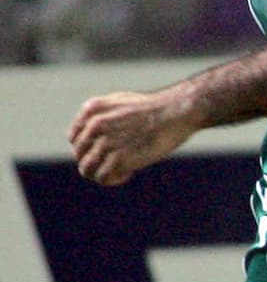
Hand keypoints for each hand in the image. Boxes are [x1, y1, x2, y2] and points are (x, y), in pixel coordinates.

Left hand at [69, 87, 201, 185]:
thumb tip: (94, 138)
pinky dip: (113, 179)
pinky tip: (129, 173)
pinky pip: (103, 178)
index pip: (75, 138)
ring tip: (119, 171)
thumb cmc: (156, 108)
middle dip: (95, 161)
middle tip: (116, 163)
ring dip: (100, 174)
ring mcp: (106, 143)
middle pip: (80, 154)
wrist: (177, 112)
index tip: (106, 152)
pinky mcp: (119, 159)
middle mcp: (94, 126)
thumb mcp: (121, 102)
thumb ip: (102, 116)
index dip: (88, 148)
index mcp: (92, 110)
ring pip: (87, 169)